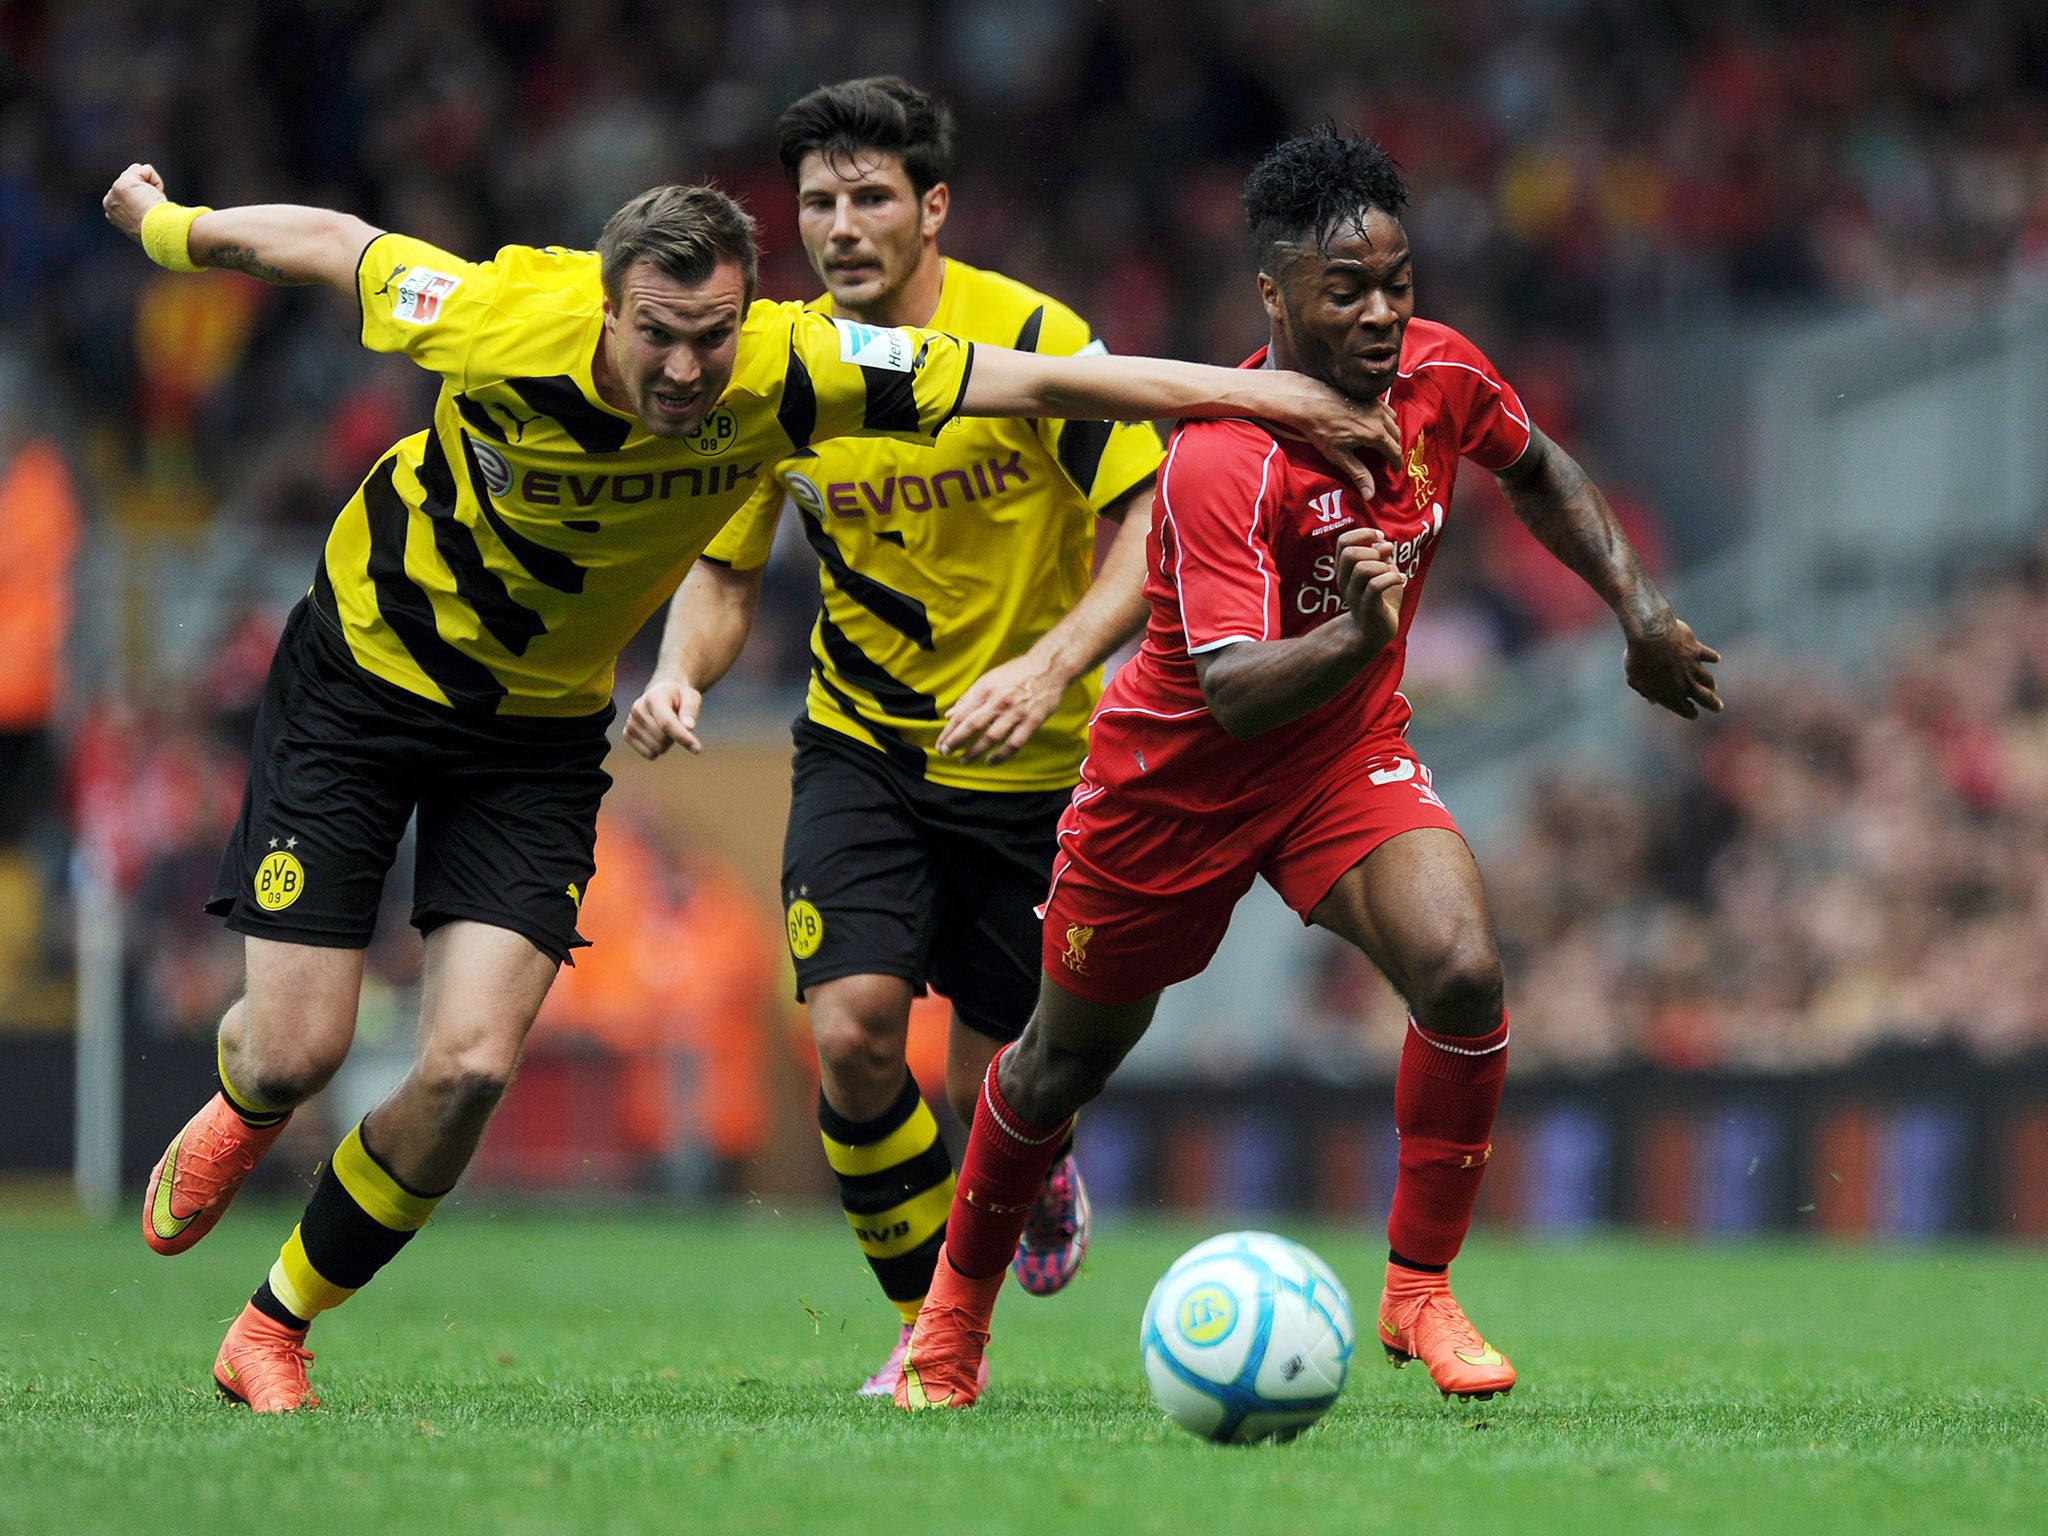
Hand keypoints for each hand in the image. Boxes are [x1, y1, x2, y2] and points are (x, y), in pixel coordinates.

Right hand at [103, 163, 168, 240]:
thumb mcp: (147, 219)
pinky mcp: (123, 183)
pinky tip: (155, 197)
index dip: (144, 198)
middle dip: (145, 190)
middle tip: (152, 208)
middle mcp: (109, 201)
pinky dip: (156, 182)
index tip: (149, 214)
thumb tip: (149, 196)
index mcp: (112, 212)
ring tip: (153, 203)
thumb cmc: (159, 230)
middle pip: (131, 179)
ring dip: (151, 186)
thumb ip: (140, 207)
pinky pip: (146, 170)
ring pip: (137, 172)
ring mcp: (114, 191)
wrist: (159, 232)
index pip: (129, 192)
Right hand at [624, 677, 704, 758]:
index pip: (667, 723)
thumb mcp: (691, 696)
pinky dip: (658, 749)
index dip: (682, 737)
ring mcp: (630, 723)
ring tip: (667, 727)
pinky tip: (658, 734)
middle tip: (678, 722)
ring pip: (656, 748)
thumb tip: (688, 727)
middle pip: (663, 739)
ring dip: (668, 743)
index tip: (698, 749)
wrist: (661, 694)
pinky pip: (649, 754)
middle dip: (676, 736)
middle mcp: (638, 709)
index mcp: (653, 697)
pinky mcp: (627, 735)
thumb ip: (690, 709)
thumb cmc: (678, 697)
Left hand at [937, 653, 1064, 763]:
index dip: (949, 731)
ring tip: (964, 760)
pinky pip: (1014, 743)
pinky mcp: (1032, 721)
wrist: (1049, 667)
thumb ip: (969, 697)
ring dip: (975, 751)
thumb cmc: (1017, 672)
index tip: (941, 743)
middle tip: (945, 752)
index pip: (962, 713)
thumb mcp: (989, 679)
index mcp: (986, 688)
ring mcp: (1016, 711)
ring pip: (990, 737)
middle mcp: (999, 700)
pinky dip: (1001, 755)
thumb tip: (950, 715)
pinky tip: (990, 761)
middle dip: (955, 741)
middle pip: (972, 725)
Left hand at [1269, 384, 1400, 500]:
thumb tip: (1370, 494)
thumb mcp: (1339, 456)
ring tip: (1384, 442)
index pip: (1395, 451)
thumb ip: (1358, 474)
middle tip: (1389, 458)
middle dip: (1395, 448)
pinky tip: (1375, 423)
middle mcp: (1379, 417)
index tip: (1396, 469)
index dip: (1397, 463)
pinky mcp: (1368, 396)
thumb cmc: (1322, 428)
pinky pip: (1384, 408)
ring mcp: (1374, 404)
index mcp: (1375, 434)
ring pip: (1393, 420)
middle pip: (1396, 435)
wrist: (1310, 402)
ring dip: (1392, 432)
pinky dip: (1385, 418)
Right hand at [1337, 528, 1405, 649]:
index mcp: (1344, 570)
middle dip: (1373, 551)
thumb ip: (1382, 555)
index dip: (1362, 534)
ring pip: (1363, 569)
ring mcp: (1354, 596)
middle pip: (1350, 554)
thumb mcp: (1382, 571)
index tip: (1380, 537)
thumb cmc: (1379, 599)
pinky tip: (1402, 580)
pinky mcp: (1368, 608)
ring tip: (1392, 574)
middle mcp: (1344, 582)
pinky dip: (1392, 578)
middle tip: (1386, 560)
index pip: (1343, 542)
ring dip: (1383, 567)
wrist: (1376, 631)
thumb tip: (1383, 541)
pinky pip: (1376, 586)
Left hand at [1623, 616, 1721, 719]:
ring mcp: (1693, 666)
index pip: (1686, 710)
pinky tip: (1716, 659)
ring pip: (1707, 679)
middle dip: (1713, 704)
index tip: (1694, 714)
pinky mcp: (1697, 650)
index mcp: (1670, 695)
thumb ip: (1645, 691)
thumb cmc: (1638, 658)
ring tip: (1712, 687)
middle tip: (1719, 708)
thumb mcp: (1634, 679)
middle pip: (1704, 698)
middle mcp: (1685, 684)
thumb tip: (1652, 699)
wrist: (1651, 635)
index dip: (1690, 713)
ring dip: (1710, 684)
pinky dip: (1712, 658)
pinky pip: (1708, 656)